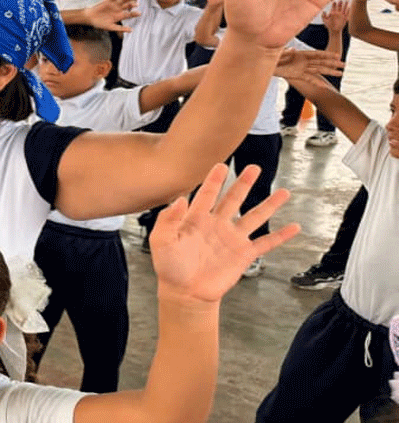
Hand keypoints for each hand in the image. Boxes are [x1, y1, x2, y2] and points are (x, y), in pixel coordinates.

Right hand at [81, 0, 139, 32]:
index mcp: (119, 16)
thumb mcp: (111, 27)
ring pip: (123, 0)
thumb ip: (121, 28)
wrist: (91, 18)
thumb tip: (131, 30)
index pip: (129, 14)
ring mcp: (113, 4)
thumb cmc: (100, 24)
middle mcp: (118, 9)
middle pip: (127, 5)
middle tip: (137, 4)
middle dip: (132, 4)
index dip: (134, 14)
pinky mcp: (108, 1)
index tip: (139, 13)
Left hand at [151, 164, 297, 303]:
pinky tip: (295, 227)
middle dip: (244, 183)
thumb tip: (180, 199)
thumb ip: (168, 220)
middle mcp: (217, 225)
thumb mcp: (161, 241)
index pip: (207, 194)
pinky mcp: (244, 255)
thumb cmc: (170, 267)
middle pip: (234, 199)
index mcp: (197, 219)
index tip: (221, 164)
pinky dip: (281, 236)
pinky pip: (266, 243)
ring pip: (255, 217)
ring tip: (284, 192)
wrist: (185, 292)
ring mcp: (232, 239)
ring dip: (269, 205)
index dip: (214, 180)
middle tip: (254, 168)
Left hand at [274, 48, 343, 84]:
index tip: (337, 55)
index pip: (316, 54)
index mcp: (301, 54)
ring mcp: (302, 68)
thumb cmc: (272, 56)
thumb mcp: (278, 53)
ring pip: (318, 70)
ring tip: (341, 73)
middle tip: (344, 65)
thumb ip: (286, 52)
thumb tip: (293, 50)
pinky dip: (317, 83)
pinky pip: (309, 79)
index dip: (326, 55)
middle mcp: (303, 61)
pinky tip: (325, 86)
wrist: (265, 63)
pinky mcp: (298, 75)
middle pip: (320, 62)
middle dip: (332, 64)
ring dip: (329, 72)